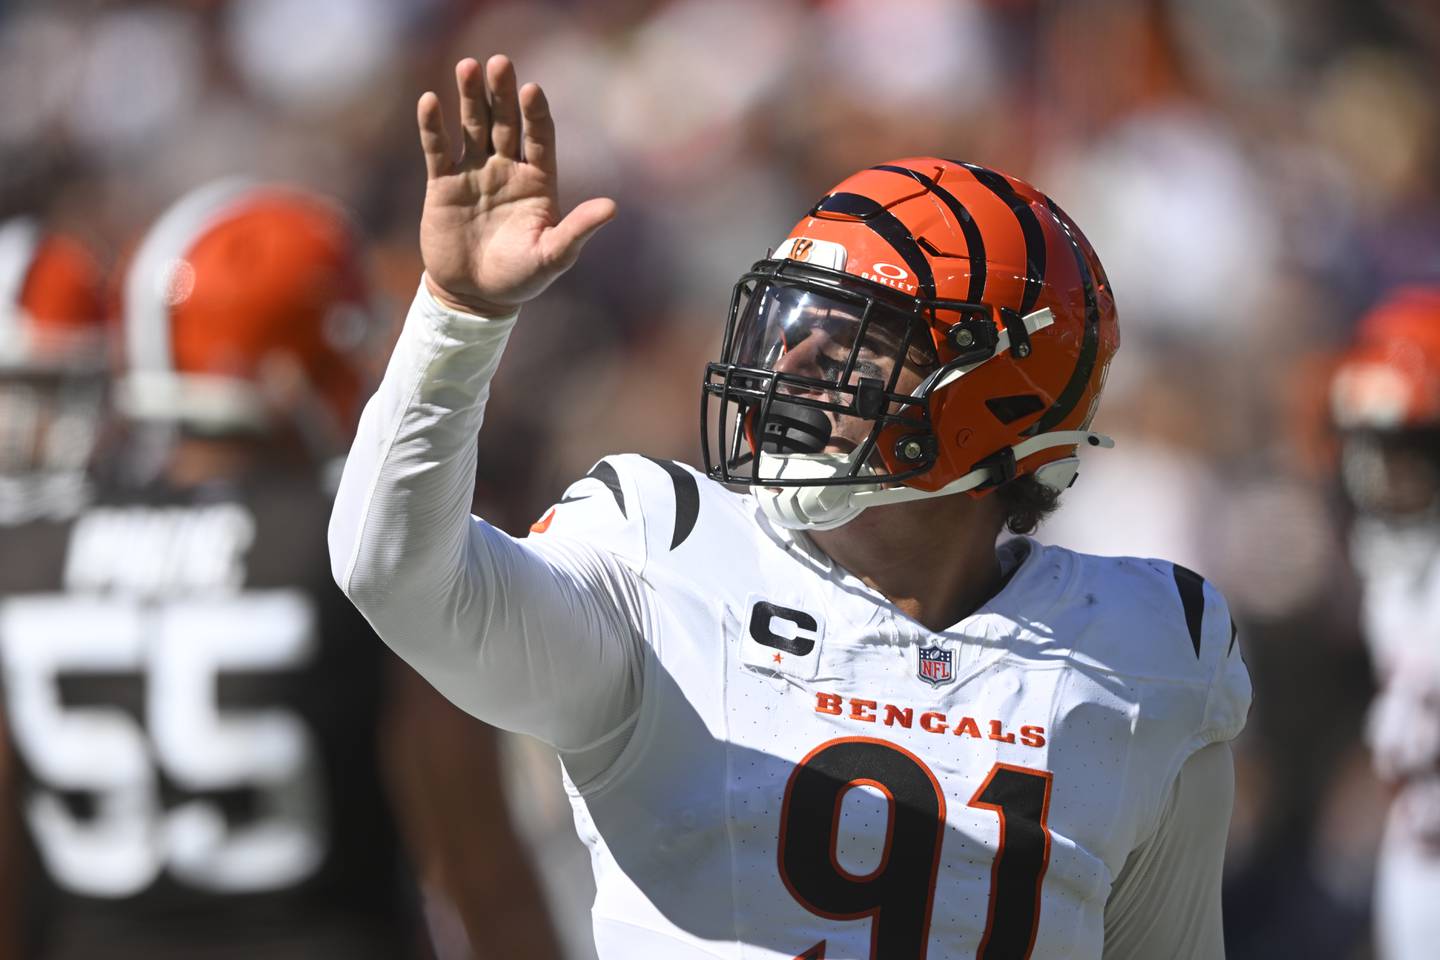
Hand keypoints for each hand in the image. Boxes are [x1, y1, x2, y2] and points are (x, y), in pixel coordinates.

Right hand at [417, 55, 615, 315]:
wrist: (475, 296)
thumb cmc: (520, 278)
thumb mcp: (553, 257)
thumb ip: (577, 231)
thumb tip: (611, 208)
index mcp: (539, 180)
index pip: (539, 137)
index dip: (536, 114)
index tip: (532, 89)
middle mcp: (508, 168)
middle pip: (507, 122)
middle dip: (502, 93)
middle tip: (499, 62)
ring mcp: (475, 172)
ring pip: (473, 126)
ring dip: (470, 98)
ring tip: (468, 66)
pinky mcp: (443, 183)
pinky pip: (438, 149)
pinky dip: (433, 127)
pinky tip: (430, 101)